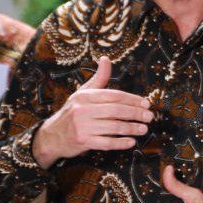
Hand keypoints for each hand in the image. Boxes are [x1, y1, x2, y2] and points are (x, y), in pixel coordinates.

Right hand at [32, 56, 152, 168]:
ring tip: (144, 129)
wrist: (52, 135)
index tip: (146, 103)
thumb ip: (98, 78)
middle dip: (135, 113)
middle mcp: (83, 110)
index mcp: (85, 96)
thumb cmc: (73, 112)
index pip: (114, 95)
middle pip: (116, 110)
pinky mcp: (83, 142)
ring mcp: (82, 126)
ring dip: (131, 128)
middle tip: (149, 116)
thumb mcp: (83, 93)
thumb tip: (106, 59)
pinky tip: (131, 142)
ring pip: (113, 127)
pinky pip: (106, 143)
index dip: (132, 99)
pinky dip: (120, 143)